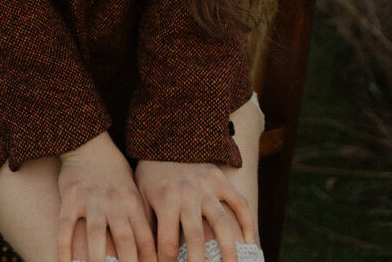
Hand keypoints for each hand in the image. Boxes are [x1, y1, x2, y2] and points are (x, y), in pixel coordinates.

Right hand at [58, 132, 156, 261]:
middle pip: (125, 241)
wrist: (90, 142)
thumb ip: (139, 218)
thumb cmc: (114, 172)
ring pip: (95, 235)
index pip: (146, 239)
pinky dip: (64, 247)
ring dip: (97, 261)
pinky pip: (66, 226)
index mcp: (133, 202)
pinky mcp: (71, 197)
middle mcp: (115, 202)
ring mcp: (92, 199)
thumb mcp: (133, 191)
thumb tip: (152, 249)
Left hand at [134, 160, 255, 261]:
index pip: (167, 242)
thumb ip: (147, 228)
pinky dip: (247, 222)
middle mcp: (188, 193)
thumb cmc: (151, 178)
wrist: (164, 141)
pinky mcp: (220, 179)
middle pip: (196, 237)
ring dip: (228, 250)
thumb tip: (146, 258)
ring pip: (221, 222)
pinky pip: (239, 202)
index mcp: (165, 200)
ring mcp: (207, 186)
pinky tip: (249, 243)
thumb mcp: (142, 200)